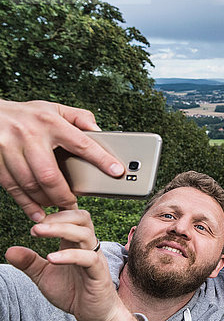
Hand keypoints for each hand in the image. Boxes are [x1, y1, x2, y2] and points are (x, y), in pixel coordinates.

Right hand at [0, 99, 124, 221]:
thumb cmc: (29, 114)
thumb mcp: (55, 109)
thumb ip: (79, 118)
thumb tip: (99, 132)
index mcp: (51, 122)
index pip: (82, 143)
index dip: (101, 159)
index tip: (116, 171)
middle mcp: (30, 135)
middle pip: (50, 174)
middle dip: (64, 194)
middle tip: (73, 202)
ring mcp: (10, 148)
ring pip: (31, 184)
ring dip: (46, 200)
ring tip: (58, 205)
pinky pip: (13, 188)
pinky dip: (26, 203)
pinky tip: (38, 212)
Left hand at [6, 210, 119, 320]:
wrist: (94, 314)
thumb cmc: (74, 292)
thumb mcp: (45, 276)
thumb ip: (30, 263)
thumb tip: (10, 250)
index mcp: (76, 243)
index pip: (72, 216)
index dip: (55, 212)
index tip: (32, 218)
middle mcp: (88, 246)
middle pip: (82, 218)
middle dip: (59, 216)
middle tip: (35, 224)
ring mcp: (95, 258)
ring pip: (85, 234)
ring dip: (60, 229)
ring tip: (36, 232)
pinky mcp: (99, 273)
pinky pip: (88, 258)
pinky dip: (70, 256)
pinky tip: (51, 259)